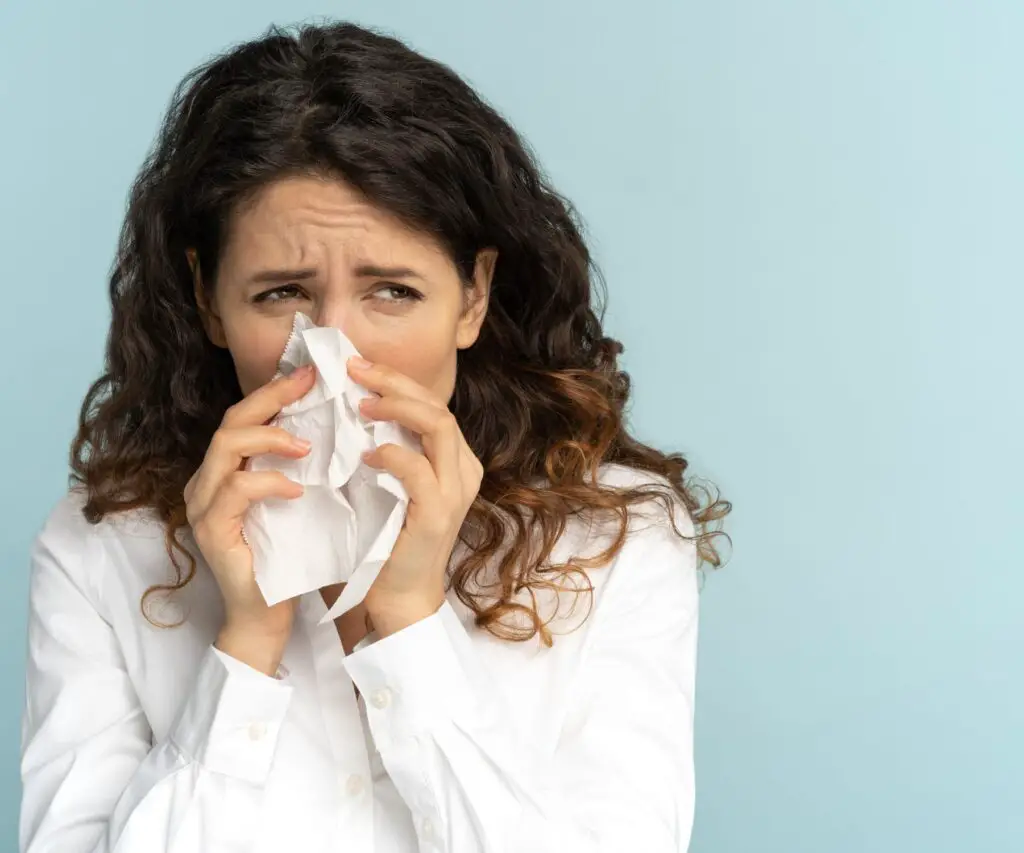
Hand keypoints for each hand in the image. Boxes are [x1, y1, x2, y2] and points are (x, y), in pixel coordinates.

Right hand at [183, 365, 316, 673]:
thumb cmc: (286, 557)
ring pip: (225, 447)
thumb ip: (299, 466)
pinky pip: (235, 490)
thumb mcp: (297, 501)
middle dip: (272, 397)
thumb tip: (333, 424)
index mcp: (227, 471)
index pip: (246, 417)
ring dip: (269, 437)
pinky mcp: (211, 530)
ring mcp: (204, 505)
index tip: (312, 373)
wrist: (268, 614)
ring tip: (307, 445)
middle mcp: (208, 482)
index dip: (276, 392)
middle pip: (231, 422)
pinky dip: (268, 482)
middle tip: (310, 383)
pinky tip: (297, 489)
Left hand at [348, 357, 483, 636]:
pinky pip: (419, 469)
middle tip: (355, 370)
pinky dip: (392, 454)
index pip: (433, 405)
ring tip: (361, 403)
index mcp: (455, 461)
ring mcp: (455, 492)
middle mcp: (463, 471)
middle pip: (437, 407)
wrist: (400, 597)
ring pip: (437, 427)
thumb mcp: (392, 485)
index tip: (359, 367)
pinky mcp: (438, 514)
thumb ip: (389, 449)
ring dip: (397, 407)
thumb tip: (356, 406)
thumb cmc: (388, 541)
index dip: (398, 381)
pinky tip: (366, 453)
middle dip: (395, 382)